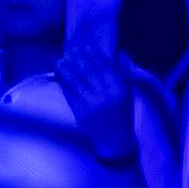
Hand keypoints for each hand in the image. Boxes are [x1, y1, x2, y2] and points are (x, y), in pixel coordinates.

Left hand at [56, 17, 136, 157]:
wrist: (115, 140)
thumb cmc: (123, 114)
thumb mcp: (128, 93)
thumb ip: (124, 72)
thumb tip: (121, 51)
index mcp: (119, 89)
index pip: (104, 67)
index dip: (94, 55)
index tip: (86, 47)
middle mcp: (105, 96)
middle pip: (88, 72)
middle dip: (78, 59)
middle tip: (71, 50)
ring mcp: (91, 105)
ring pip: (76, 81)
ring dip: (66, 69)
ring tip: (61, 60)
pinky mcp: (80, 113)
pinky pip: (70, 94)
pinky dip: (64, 84)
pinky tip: (60, 76)